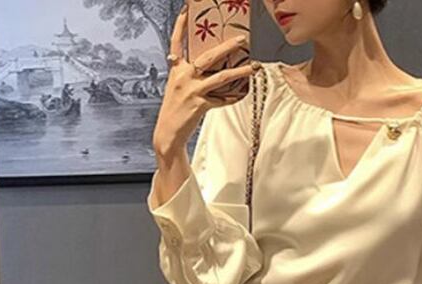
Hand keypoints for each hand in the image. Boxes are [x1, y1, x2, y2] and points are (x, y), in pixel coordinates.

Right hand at [152, 3, 257, 157]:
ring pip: (221, 77)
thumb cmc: (175, 109)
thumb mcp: (177, 87)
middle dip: (227, 46)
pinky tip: (244, 92)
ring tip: (254, 67)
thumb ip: (188, 74)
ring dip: (240, 71)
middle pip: (208, 56)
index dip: (181, 26)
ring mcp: (192, 91)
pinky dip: (234, 96)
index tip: (187, 10)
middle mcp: (184, 77)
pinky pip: (222, 99)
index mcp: (176, 70)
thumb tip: (208, 65)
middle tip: (242, 39)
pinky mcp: (200, 105)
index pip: (176, 42)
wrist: (168, 133)